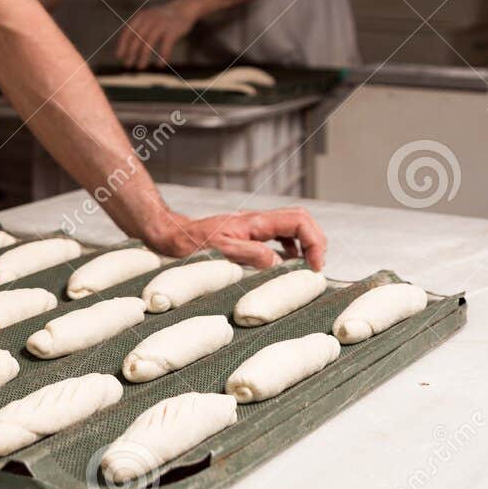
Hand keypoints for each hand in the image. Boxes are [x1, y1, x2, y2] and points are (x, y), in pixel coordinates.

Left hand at [115, 0, 198, 69]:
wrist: (185, 7)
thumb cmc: (164, 17)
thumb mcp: (149, 17)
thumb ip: (139, 28)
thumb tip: (128, 49)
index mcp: (142, 17)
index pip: (128, 32)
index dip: (122, 45)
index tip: (119, 56)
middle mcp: (150, 20)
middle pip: (137, 39)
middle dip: (131, 53)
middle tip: (128, 65)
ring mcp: (161, 25)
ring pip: (148, 44)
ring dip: (143, 57)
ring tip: (140, 67)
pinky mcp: (173, 31)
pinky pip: (166, 46)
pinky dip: (163, 56)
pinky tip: (160, 64)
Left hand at [142, 207, 327, 270]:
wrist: (171, 235)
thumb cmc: (191, 243)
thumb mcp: (220, 250)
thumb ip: (250, 253)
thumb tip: (277, 262)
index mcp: (256, 222)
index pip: (299, 220)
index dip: (314, 241)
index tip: (315, 266)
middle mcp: (258, 221)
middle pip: (301, 220)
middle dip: (316, 241)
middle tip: (316, 267)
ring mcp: (254, 227)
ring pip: (292, 227)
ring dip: (305, 245)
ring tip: (306, 267)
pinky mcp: (248, 235)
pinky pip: (278, 237)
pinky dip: (289, 249)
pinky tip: (285, 265)